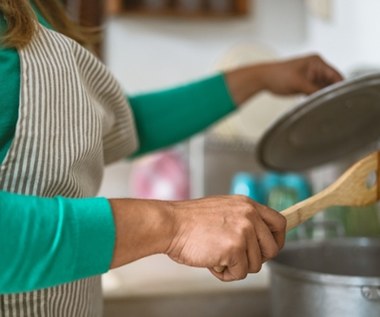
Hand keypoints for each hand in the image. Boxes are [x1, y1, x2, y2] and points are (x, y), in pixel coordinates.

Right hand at [166, 195, 285, 281]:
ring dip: (236, 266)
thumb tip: (257, 238)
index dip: (277, 239)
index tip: (269, 248)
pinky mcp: (235, 248)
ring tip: (217, 255)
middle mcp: (249, 216)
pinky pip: (240, 274)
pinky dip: (225, 273)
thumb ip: (243, 219)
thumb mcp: (223, 209)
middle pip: (272, 249)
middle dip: (256, 258)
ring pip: (255, 265)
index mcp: (247, 205)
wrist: (171, 224)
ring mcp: (243, 231)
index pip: (279, 223)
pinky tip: (212, 261)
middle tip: (237, 257)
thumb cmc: (190, 221)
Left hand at [259, 54, 343, 95]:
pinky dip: (315, 97)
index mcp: (317, 62)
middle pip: (331, 82)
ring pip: (323, 88)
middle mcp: (316, 68)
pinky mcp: (306, 83)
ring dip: (322, 96)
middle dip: (330, 92)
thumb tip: (325, 98)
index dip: (340, 86)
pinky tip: (313, 102)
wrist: (264, 79)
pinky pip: (316, 92)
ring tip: (320, 103)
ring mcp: (311, 76)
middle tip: (330, 104)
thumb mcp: (298, 84)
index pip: (336, 75)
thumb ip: (314, 90)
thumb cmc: (278, 75)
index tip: (342, 98)